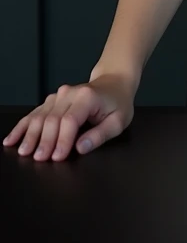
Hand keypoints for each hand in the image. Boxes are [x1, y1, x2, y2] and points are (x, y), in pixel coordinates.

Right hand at [2, 74, 135, 161]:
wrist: (114, 82)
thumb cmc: (118, 103)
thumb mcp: (118, 121)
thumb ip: (100, 135)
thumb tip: (81, 148)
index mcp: (87, 97)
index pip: (70, 120)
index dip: (62, 140)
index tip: (57, 157)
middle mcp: (70, 93)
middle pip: (52, 118)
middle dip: (45, 141)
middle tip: (39, 159)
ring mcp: (59, 95)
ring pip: (40, 116)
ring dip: (31, 135)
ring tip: (24, 152)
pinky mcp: (53, 100)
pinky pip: (35, 113)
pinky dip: (23, 126)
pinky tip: (12, 138)